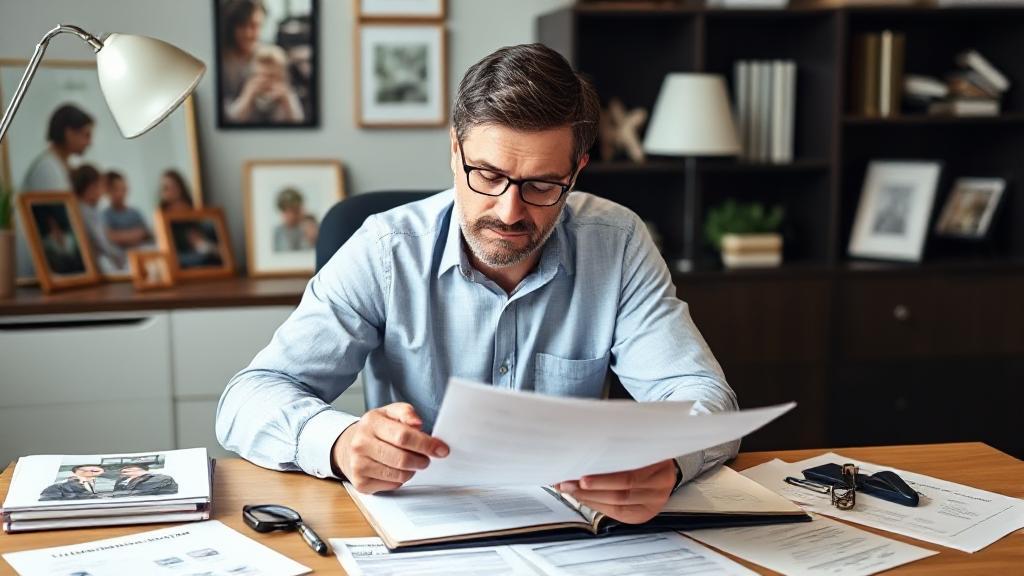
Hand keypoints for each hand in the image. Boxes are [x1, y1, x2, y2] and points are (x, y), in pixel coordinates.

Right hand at [331, 403, 448, 493]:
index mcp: (371, 422)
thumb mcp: (390, 413)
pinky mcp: (361, 483)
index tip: (441, 449)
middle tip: (426, 458)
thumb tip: (417, 423)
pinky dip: (399, 480)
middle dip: (421, 460)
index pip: (404, 436)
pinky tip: (395, 470)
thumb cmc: (375, 430)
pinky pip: (392, 486)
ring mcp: (358, 465)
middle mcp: (361, 444)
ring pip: (399, 475)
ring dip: (411, 471)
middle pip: (402, 459)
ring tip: (409, 462)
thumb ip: (406, 413)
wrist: (349, 446)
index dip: (426, 444)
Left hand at [555, 459, 676, 523]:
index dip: (603, 479)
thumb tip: (585, 451)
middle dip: (590, 490)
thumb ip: (620, 449)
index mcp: (661, 465)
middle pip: (622, 493)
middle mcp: (660, 486)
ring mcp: (654, 503)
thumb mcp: (639, 445)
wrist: (665, 468)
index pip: (629, 477)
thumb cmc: (647, 452)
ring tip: (571, 491)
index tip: (581, 476)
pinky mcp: (644, 514)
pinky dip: (598, 506)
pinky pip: (618, 514)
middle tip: (568, 484)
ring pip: (617, 505)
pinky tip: (584, 499)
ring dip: (589, 499)